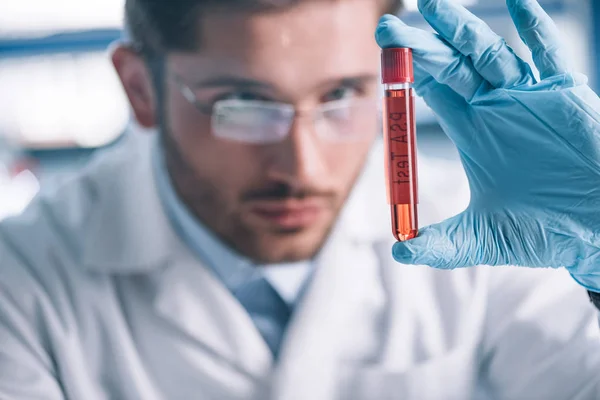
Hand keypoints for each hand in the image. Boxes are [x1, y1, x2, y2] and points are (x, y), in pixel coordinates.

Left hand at [375, 0, 599, 290]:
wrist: (596, 233)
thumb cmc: (543, 232)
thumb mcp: (482, 238)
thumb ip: (441, 244)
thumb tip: (398, 251)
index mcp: (473, 130)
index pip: (432, 89)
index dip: (406, 72)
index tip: (381, 53)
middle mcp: (496, 107)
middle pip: (451, 65)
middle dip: (420, 46)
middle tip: (389, 28)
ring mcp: (528, 96)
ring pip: (490, 52)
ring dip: (461, 29)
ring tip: (432, 7)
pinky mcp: (564, 94)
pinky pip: (548, 55)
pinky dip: (534, 28)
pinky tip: (517, 3)